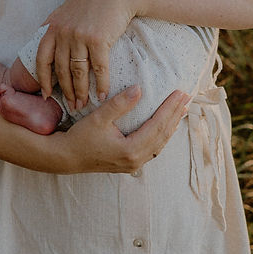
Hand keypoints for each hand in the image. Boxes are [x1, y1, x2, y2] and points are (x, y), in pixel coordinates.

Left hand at [35, 0, 135, 107]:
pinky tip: (102, 95)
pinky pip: (98, 68)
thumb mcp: (70, 10)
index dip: (43, 79)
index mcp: (53, 26)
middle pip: (61, 70)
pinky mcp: (98, 40)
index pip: (42, 58)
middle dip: (66, 91)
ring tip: (84, 104)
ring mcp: (79, 36)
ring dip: (81, 92)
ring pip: (78, 72)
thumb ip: (59, 27)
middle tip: (72, 106)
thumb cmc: (96, 0)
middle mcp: (63, 32)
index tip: (46, 94)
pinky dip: (101, 84)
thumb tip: (52, 45)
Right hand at [58, 86, 190, 172]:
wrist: (66, 158)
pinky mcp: (130, 163)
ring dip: (171, 125)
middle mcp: (136, 160)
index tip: (180, 93)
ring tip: (182, 109)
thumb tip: (140, 88)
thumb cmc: (80, 138)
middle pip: (163, 135)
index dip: (170, 108)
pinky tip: (166, 125)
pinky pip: (153, 148)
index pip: (157, 126)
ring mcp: (134, 164)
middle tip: (186, 97)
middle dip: (175, 115)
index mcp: (130, 150)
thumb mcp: (98, 118)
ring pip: (160, 143)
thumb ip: (120, 104)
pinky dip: (162, 134)